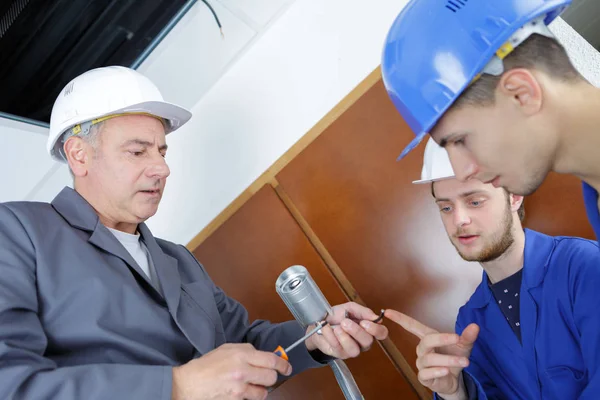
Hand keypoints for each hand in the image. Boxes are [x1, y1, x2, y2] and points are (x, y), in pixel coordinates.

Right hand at [171, 343, 290, 399]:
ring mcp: (239, 388)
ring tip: (249, 386)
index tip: (287, 368)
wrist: (189, 383)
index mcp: (241, 355)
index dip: (283, 365)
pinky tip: (238, 393)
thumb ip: (247, 350)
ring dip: (259, 390)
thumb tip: (263, 355)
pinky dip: (247, 398)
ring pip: (263, 392)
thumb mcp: (227, 349)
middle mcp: (242, 371)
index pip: (271, 360)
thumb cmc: (207, 365)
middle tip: (265, 377)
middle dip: (271, 378)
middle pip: (271, 377)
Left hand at [305, 302, 387, 358]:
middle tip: (345, 322)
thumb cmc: (337, 316)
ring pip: (354, 350)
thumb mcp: (350, 308)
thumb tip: (375, 316)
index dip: (376, 329)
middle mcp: (363, 342)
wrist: (320, 321)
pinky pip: (338, 347)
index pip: (381, 333)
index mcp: (369, 329)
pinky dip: (331, 336)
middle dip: (356, 331)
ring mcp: (352, 349)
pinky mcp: (340, 354)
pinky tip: (327, 328)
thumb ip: (362, 311)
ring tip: (337, 328)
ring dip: (344, 337)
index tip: (364, 322)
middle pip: (368, 341)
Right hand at [384, 310, 478, 399]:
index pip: (412, 326)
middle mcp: (422, 350)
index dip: (400, 319)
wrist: (455, 380)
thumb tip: (475, 326)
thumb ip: (467, 337)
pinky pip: (427, 374)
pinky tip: (446, 371)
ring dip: (448, 359)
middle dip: (442, 339)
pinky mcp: (424, 377)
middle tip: (457, 338)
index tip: (387, 312)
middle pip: (426, 341)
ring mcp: (422, 364)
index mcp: (428, 338)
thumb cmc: (454, 358)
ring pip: (430, 359)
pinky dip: (437, 372)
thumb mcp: (463, 346)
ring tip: (464, 361)